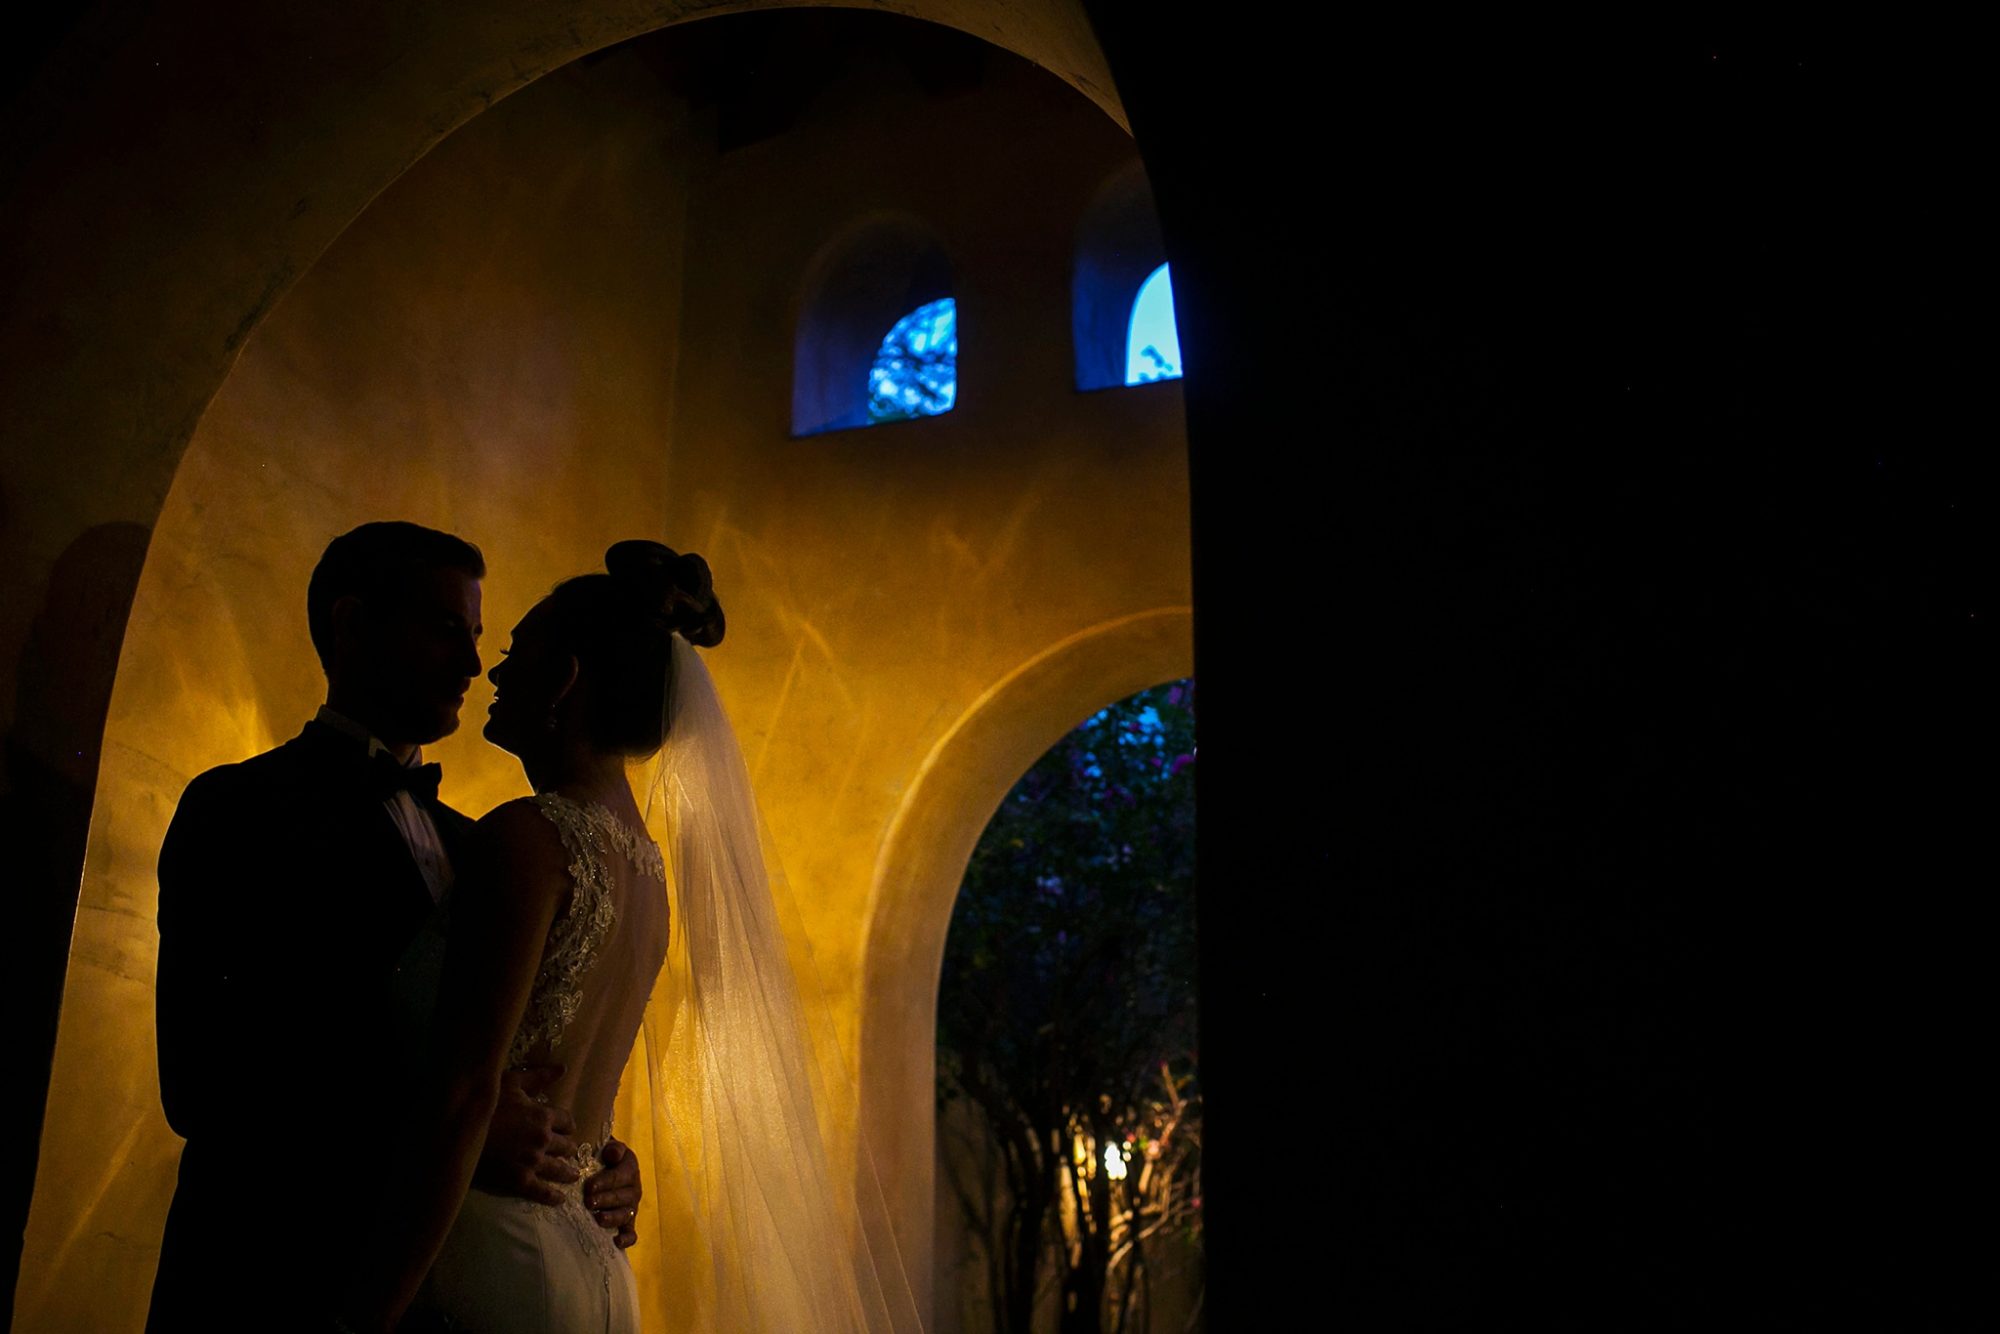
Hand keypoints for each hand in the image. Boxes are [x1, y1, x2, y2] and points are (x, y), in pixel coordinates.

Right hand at [474, 1065, 579, 1205]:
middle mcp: (543, 1140)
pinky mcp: (519, 1182)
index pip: (568, 1122)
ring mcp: (532, 1162)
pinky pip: (543, 1192)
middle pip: (567, 1147)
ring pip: (560, 1170)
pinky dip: (554, 1197)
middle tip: (567, 1153)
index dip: (567, 1126)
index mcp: (543, 1115)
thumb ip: (538, 1077)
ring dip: (568, 1172)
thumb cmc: (484, 1103)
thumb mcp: (510, 1082)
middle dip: (567, 1148)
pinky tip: (560, 1199)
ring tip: (572, 1175)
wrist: (456, 1132)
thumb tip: (563, 1068)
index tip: (566, 1130)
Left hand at [585, 1138, 642, 1247]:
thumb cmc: (601, 1157)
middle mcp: (634, 1188)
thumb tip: (613, 1154)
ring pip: (626, 1214)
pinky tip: (617, 1242)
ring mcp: (631, 1207)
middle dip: (606, 1200)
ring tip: (599, 1219)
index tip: (589, 1187)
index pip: (619, 1175)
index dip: (605, 1182)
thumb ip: (612, 1148)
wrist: (602, 1167)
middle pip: (622, 1196)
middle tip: (589, 1202)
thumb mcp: (608, 1147)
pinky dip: (627, 1238)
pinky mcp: (628, 1222)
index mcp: (630, 1168)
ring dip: (613, 1217)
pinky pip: (631, 1232)